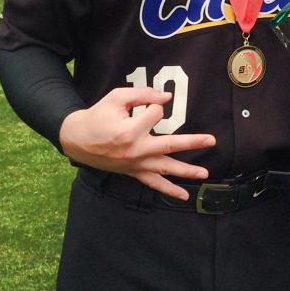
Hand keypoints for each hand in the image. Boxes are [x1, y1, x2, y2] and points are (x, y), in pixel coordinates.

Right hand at [59, 87, 215, 199]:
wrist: (77, 139)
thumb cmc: (98, 116)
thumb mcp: (116, 97)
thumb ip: (143, 94)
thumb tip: (167, 97)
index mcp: (128, 131)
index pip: (155, 114)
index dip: (153, 105)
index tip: (147, 103)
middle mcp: (134, 150)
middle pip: (169, 145)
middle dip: (192, 142)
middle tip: (212, 140)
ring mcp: (135, 164)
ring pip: (165, 169)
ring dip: (186, 171)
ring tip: (205, 173)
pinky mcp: (134, 171)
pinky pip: (154, 184)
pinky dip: (169, 190)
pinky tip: (184, 196)